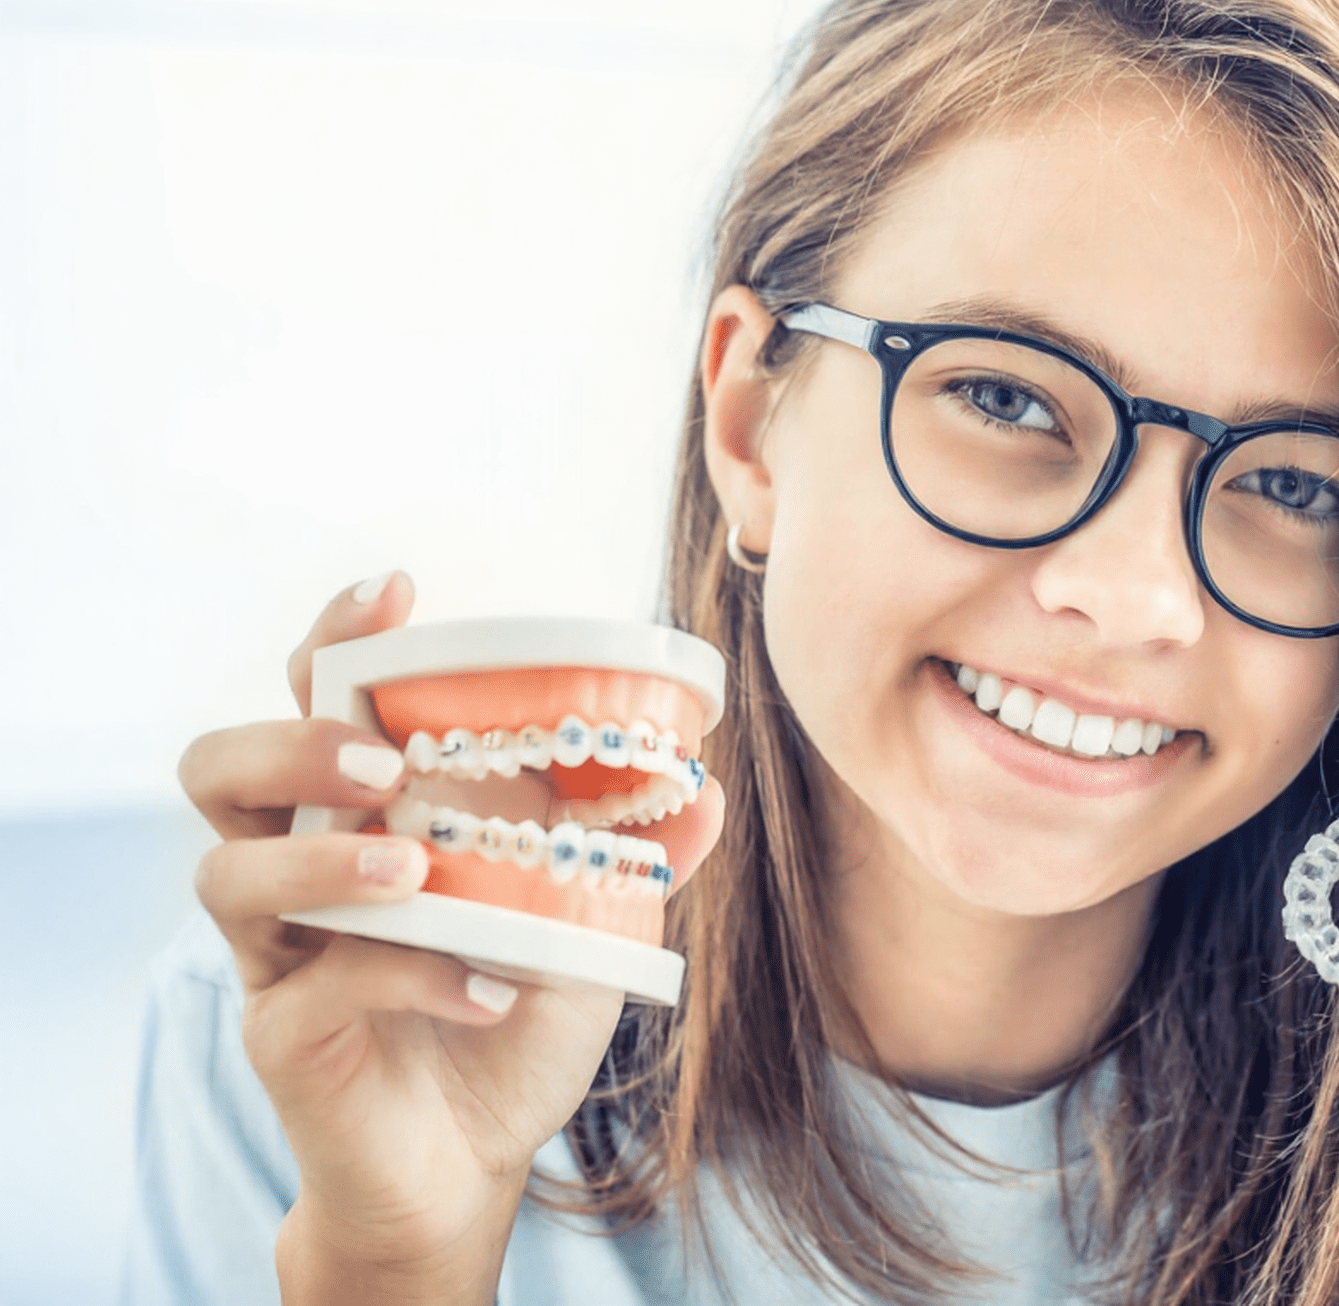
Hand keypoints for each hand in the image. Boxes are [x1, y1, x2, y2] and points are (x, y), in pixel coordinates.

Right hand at [178, 575, 725, 1303]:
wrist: (474, 1156)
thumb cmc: (515, 1011)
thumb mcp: (588, 923)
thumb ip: (634, 853)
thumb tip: (706, 788)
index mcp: (365, 810)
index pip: (316, 697)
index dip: (339, 636)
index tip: (398, 593)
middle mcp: (301, 864)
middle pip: (221, 767)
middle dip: (294, 744)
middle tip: (382, 762)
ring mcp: (280, 951)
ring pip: (226, 874)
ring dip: (321, 856)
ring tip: (412, 867)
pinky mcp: (284, 1033)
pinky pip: (319, 986)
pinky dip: (409, 975)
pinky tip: (486, 988)